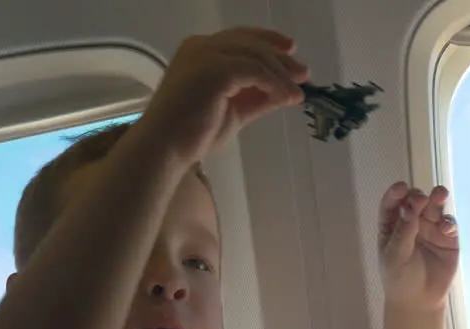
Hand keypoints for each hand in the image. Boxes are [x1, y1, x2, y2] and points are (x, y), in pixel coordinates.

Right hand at [144, 27, 309, 165]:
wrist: (165, 149)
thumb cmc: (193, 135)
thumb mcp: (234, 111)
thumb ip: (257, 98)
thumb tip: (286, 92)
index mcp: (200, 51)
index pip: (240, 38)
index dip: (267, 41)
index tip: (291, 51)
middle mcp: (201, 46)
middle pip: (250, 43)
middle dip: (281, 57)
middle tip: (304, 73)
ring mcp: (205, 55)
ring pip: (255, 55)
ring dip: (281, 74)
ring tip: (298, 93)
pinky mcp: (213, 69)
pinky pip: (254, 70)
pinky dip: (274, 83)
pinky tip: (286, 98)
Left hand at [378, 183, 460, 311]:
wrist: (419, 301)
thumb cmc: (400, 278)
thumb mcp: (395, 256)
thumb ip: (403, 232)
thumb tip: (409, 207)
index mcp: (392, 225)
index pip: (392, 204)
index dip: (396, 193)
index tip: (401, 188)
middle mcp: (412, 222)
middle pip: (415, 201)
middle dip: (418, 196)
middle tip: (421, 199)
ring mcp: (431, 228)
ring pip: (435, 207)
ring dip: (437, 198)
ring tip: (440, 195)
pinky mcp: (448, 238)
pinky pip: (449, 224)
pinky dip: (449, 221)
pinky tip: (446, 226)